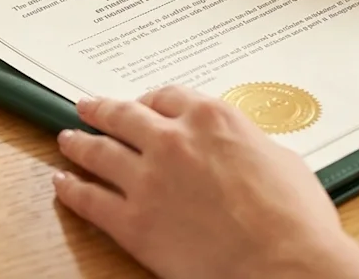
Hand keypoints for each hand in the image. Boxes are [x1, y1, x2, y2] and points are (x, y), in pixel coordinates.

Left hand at [52, 87, 358, 278]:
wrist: (285, 265)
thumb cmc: (295, 221)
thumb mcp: (281, 159)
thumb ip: (247, 145)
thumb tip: (242, 150)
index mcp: (212, 119)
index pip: (167, 96)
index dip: (150, 100)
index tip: (143, 103)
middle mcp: (173, 141)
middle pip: (124, 116)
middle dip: (102, 110)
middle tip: (88, 107)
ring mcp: (148, 180)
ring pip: (98, 152)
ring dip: (78, 143)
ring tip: (67, 139)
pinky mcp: (133, 222)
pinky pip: (89, 200)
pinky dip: (71, 190)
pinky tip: (63, 183)